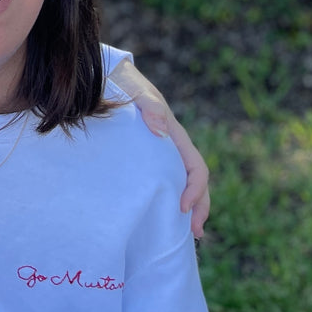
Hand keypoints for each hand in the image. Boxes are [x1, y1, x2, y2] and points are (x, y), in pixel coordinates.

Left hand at [110, 58, 210, 237]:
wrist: (112, 79)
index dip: (195, 190)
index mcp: (176, 137)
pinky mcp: (147, 159)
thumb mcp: (138, 93)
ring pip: (182, 184)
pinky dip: (169, 199)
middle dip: (199, 207)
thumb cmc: (126, 85)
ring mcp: (161, 155)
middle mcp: (173, 148)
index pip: (196, 169)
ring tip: (184, 233)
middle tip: (194, 233)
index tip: (182, 208)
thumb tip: (162, 131)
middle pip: (195, 182)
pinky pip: (164, 181)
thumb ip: (150, 108)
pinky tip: (161, 216)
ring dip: (188, 208)